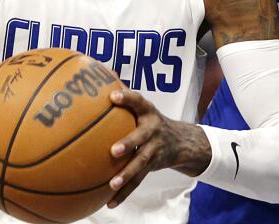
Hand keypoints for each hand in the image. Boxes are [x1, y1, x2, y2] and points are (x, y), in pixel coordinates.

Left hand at [106, 89, 208, 208]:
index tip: (114, 96)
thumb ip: (123, 96)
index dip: (127, 98)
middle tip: (114, 151)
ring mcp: (153, 151)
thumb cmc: (150, 120)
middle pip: (141, 138)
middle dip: (129, 143)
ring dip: (127, 174)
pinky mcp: (151, 167)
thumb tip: (97, 76)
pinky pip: (137, 182)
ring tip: (112, 184)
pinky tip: (109, 202)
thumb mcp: (143, 107)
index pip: (139, 101)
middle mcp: (152, 131)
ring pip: (140, 164)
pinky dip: (123, 193)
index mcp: (148, 113)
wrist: (181, 141)